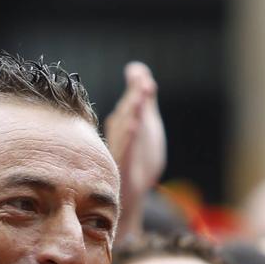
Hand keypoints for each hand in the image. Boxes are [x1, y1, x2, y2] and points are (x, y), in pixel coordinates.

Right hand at [103, 61, 165, 219]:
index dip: (137, 89)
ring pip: (125, 131)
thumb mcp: (145, 124)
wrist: (130, 195)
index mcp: (124, 122)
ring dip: (130, 115)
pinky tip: (133, 128)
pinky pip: (125, 152)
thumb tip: (137, 68)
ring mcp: (121, 151)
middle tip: (143, 83)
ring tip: (138, 101)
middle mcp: (119, 134)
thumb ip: (143, 98)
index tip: (139, 73)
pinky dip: (128, 140)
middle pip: (127, 114)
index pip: (131, 103)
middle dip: (135, 98)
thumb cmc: (136, 157)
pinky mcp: (123, 168)